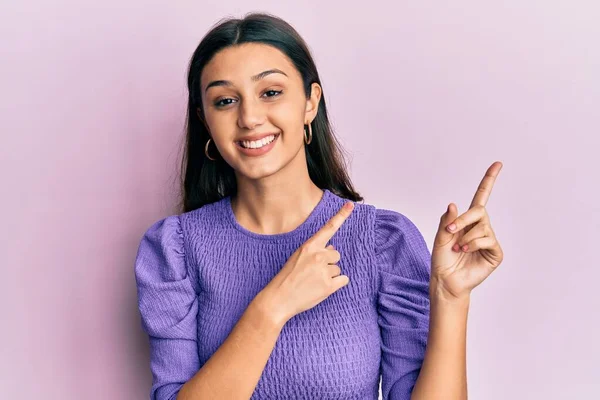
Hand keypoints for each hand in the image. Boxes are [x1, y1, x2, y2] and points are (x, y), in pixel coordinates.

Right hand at [261, 201, 354, 324]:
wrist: (279, 298)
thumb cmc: (287, 278)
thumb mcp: (297, 257)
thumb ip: (314, 251)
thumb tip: (332, 249)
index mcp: (309, 246)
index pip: (328, 228)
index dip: (341, 216)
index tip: (350, 205)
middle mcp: (318, 256)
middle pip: (336, 255)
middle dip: (329, 262)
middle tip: (313, 272)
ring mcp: (324, 271)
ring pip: (337, 269)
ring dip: (330, 275)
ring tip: (313, 282)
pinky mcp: (329, 286)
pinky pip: (343, 280)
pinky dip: (337, 284)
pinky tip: (323, 288)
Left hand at [431, 161, 504, 301]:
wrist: (446, 280)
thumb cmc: (442, 259)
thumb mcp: (440, 237)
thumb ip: (447, 221)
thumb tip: (453, 204)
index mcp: (467, 220)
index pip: (481, 197)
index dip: (489, 180)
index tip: (497, 164)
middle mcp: (480, 227)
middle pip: (479, 211)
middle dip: (464, 219)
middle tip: (451, 232)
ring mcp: (489, 239)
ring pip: (481, 227)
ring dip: (465, 237)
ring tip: (457, 249)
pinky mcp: (495, 252)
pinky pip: (487, 240)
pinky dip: (473, 244)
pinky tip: (465, 252)